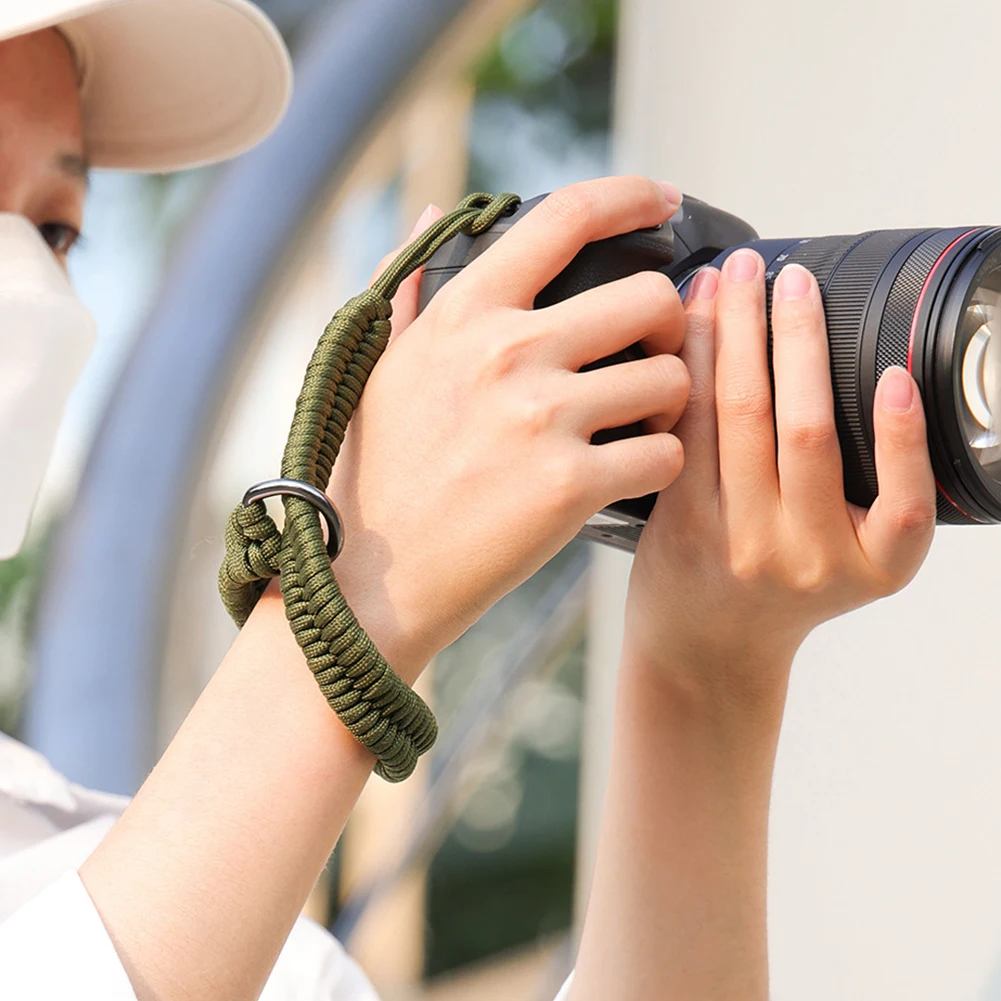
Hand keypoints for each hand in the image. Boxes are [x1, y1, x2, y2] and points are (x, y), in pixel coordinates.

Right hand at [324, 176, 690, 680]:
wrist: (372, 577)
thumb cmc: (380, 470)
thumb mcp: (380, 363)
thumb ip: (413, 282)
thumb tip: (436, 211)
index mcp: (465, 312)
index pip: (566, 217)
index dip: (631, 196)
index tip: (665, 201)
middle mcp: (508, 351)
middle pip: (653, 299)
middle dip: (672, 326)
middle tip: (655, 354)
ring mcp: (541, 418)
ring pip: (673, 379)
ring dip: (672, 403)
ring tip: (641, 424)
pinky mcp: (569, 487)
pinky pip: (666, 455)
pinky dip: (661, 465)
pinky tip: (631, 474)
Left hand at [624, 250, 936, 702]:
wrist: (708, 644)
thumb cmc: (784, 590)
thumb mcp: (855, 560)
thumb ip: (876, 492)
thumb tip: (885, 382)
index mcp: (866, 565)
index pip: (904, 505)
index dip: (903, 437)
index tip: (896, 374)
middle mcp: (801, 555)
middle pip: (803, 431)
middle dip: (797, 340)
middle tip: (792, 278)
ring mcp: (734, 538)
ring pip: (736, 418)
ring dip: (733, 336)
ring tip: (734, 277)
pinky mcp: (678, 521)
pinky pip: (687, 430)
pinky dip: (690, 370)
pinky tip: (693, 326)